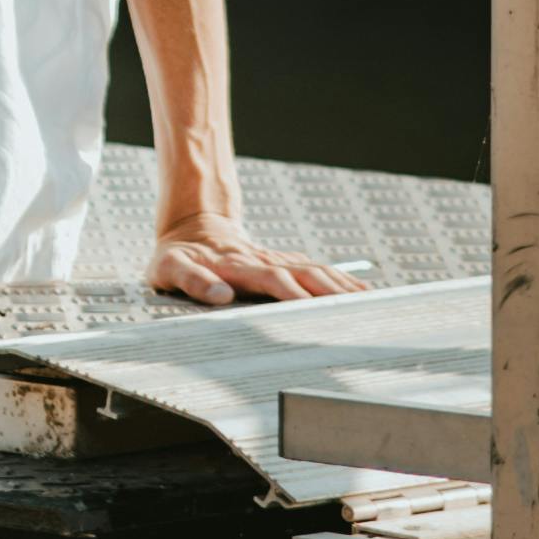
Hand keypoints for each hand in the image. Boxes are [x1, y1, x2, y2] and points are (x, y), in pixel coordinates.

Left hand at [147, 195, 358, 306]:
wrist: (191, 226)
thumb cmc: (176, 256)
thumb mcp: (170, 268)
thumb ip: (193, 281)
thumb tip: (220, 296)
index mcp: (237, 266)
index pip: (271, 279)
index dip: (292, 292)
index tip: (311, 308)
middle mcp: (262, 261)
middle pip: (303, 274)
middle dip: (329, 291)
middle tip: (354, 311)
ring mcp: (275, 261)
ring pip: (315, 270)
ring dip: (340, 285)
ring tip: (368, 302)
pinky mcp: (283, 263)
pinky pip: (316, 270)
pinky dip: (340, 281)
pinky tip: (360, 292)